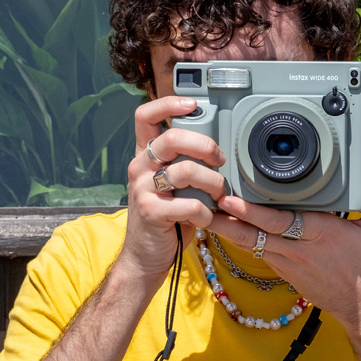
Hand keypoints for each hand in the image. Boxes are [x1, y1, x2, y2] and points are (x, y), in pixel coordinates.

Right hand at [121, 96, 229, 282]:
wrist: (144, 257)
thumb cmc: (167, 219)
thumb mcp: (173, 186)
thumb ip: (186, 164)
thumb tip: (221, 149)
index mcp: (145, 157)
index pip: (145, 115)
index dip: (168, 103)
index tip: (193, 104)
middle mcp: (140, 168)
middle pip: (172, 138)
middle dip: (205, 145)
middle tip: (220, 159)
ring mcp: (143, 189)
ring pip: (186, 171)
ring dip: (213, 182)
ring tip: (220, 195)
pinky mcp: (150, 212)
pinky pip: (189, 204)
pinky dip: (206, 212)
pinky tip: (207, 218)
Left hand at [205, 156, 360, 336]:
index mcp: (321, 233)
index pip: (281, 221)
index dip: (254, 212)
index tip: (233, 199)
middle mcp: (300, 249)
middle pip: (256, 234)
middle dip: (228, 219)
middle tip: (206, 202)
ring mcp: (288, 263)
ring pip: (250, 245)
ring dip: (227, 230)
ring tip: (204, 213)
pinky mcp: (284, 272)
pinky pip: (257, 253)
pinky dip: (240, 240)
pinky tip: (224, 228)